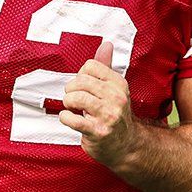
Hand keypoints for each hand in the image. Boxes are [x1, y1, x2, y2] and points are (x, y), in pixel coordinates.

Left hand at [60, 42, 138, 166]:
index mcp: (119, 84)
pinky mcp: (98, 132)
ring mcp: (108, 116)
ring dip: (67, 104)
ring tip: (72, 109)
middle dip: (71, 90)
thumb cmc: (115, 115)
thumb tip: (106, 44)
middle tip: (74, 99)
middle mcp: (116, 98)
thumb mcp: (114, 90)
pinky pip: (71, 119)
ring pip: (75, 98)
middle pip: (80, 81)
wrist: (126, 146)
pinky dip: (65, 118)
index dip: (81, 75)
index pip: (90, 66)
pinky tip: (70, 119)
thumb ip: (106, 67)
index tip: (83, 87)